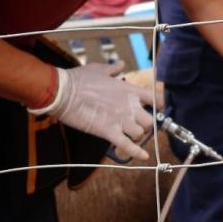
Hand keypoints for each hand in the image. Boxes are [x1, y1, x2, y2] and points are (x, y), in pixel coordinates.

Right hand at [28, 62, 153, 160]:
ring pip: (140, 134)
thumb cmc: (79, 79)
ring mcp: (120, 120)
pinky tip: (143, 157)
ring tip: (128, 135)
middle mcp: (129, 106)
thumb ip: (114, 69)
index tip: (158, 110)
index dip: (159, 107)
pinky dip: (136, 152)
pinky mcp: (109, 132)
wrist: (63, 92)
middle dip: (146, 125)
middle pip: (150, 121)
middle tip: (136, 125)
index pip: (156, 99)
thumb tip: (121, 64)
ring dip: (136, 136)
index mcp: (129, 90)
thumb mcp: (100, 68)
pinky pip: (128, 146)